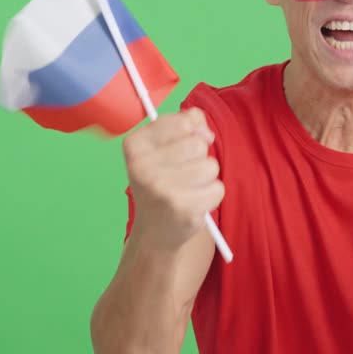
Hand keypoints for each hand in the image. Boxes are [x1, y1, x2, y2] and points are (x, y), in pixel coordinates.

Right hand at [122, 108, 222, 250]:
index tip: (178, 148)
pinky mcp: (182, 209)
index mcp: (135, 145)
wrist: (154, 231)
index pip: (183, 122)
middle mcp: (142, 166)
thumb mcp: (162, 147)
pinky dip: (211, 196)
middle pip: (198, 144)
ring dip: (205, 178)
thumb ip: (185, 123)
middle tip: (180, 175)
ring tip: (187, 190)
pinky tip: (193, 204)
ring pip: (210, 166)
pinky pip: (217, 188)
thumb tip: (205, 130)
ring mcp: (161, 189)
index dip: (191, 132)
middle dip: (198, 158)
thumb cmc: (162, 181)